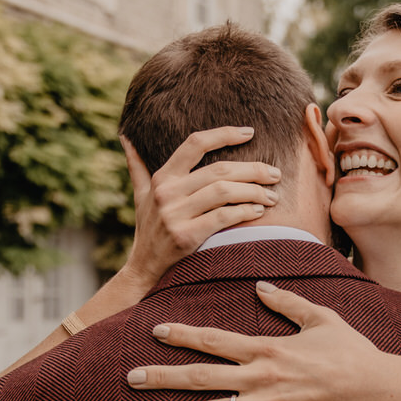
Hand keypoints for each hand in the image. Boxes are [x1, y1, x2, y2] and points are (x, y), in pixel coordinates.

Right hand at [118, 128, 281, 292]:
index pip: (195, 144)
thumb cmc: (148, 228)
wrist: (143, 268)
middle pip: (219, 170)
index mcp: (162, 177)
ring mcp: (175, 214)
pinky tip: (259, 211)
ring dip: (254, 192)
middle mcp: (167, 192)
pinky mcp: (186, 236)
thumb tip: (126, 136)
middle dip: (253, 169)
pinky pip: (223, 217)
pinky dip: (245, 212)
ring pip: (224, 192)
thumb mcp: (140, 194)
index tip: (250, 132)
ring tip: (272, 195)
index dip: (224, 134)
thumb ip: (137, 165)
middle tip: (274, 174)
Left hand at [127, 282, 391, 400]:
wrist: (378, 390)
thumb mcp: (322, 318)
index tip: (154, 332)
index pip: (214, 340)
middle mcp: (260, 378)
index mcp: (266, 348)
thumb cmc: (352, 352)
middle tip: (130, 379)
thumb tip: (260, 286)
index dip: (182, 335)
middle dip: (162, 377)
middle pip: (201, 376)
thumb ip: (288, 303)